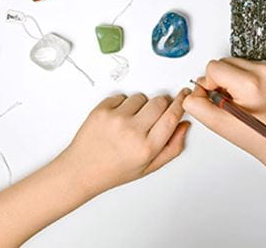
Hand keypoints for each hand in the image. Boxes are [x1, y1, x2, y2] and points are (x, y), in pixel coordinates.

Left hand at [60, 89, 190, 197]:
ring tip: (130, 123)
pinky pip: (122, 96)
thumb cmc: (114, 170)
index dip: (180, 103)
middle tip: (153, 115)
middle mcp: (132, 132)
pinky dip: (122, 105)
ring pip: (141, 97)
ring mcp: (116, 119)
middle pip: (159, 101)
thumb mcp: (148, 167)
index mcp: (146, 148)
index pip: (171, 117)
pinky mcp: (101, 110)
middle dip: (161, 104)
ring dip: (140, 106)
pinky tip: (117, 120)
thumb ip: (172, 147)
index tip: (184, 96)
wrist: (81, 170)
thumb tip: (183, 125)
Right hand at [183, 59, 265, 168]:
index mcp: (251, 83)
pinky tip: (242, 99)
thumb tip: (192, 93)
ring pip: (229, 64)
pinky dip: (235, 81)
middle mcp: (261, 72)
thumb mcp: (220, 125)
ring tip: (235, 103)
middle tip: (226, 105)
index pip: (212, 68)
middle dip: (217, 83)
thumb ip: (198, 106)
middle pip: (221, 63)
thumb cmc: (260, 138)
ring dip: (226, 81)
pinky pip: (240, 68)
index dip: (207, 86)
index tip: (216, 102)